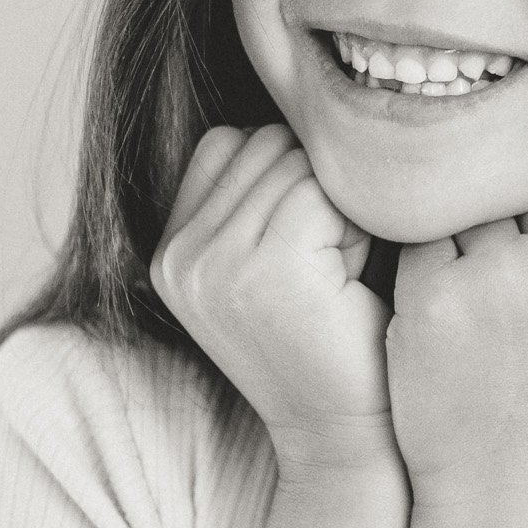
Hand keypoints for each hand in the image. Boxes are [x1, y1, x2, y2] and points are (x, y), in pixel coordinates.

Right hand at [151, 125, 400, 477]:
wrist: (350, 438)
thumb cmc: (338, 342)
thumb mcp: (278, 262)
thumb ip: (263, 193)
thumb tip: (301, 90)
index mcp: (170, 250)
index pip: (230, 142)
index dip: (290, 181)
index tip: (310, 254)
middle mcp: (176, 256)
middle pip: (266, 144)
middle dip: (317, 190)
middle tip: (334, 270)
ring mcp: (210, 264)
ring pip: (299, 164)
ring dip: (342, 210)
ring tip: (341, 280)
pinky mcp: (262, 271)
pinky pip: (325, 194)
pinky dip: (357, 230)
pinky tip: (353, 287)